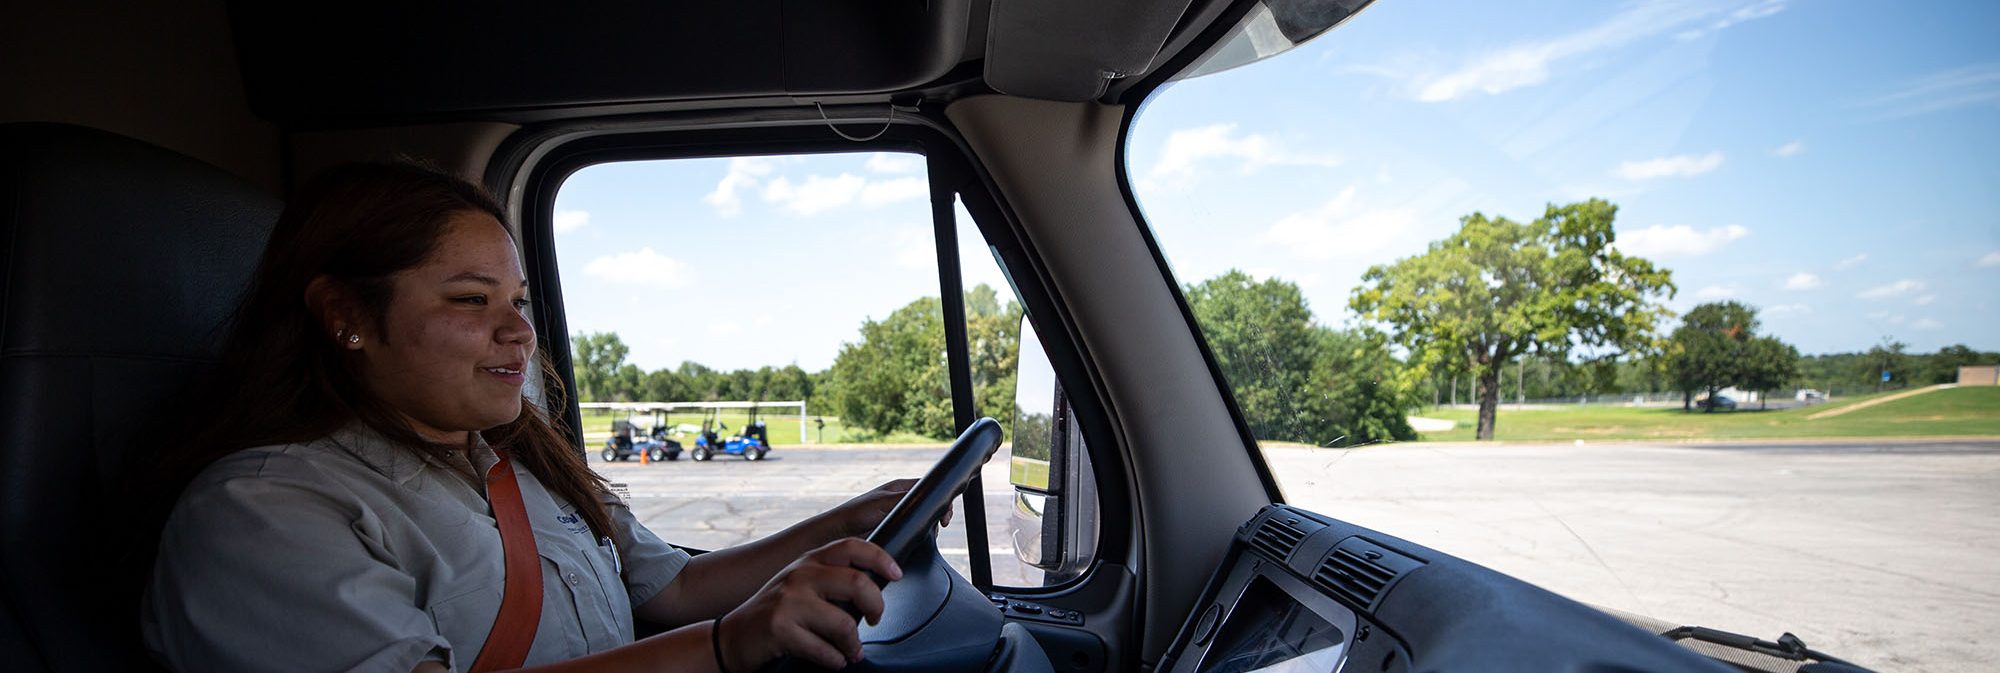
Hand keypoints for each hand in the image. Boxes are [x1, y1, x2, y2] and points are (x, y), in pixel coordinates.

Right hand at [716, 538, 902, 670]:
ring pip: (845, 623)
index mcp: (810, 560)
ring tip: (850, 651)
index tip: (896, 575)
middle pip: (858, 583)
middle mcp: (800, 575)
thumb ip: (832, 577)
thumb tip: (876, 586)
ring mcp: (789, 601)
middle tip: (875, 620)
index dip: (880, 558)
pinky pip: (825, 650)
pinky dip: (835, 660)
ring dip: (854, 645)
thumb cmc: (776, 612)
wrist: (733, 636)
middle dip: (876, 607)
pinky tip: (833, 660)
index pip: (853, 546)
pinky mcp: (780, 629)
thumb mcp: (801, 583)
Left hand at [831, 478, 954, 538]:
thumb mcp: (886, 503)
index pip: (930, 488)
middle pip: (930, 505)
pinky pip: (915, 534)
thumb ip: (908, 500)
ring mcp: (900, 517)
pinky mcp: (897, 532)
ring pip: (925, 522)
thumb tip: (930, 501)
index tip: (944, 514)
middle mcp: (903, 501)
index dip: (941, 499)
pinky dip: (920, 539)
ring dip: (929, 529)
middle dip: (937, 516)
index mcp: (901, 488)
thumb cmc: (857, 513)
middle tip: (939, 526)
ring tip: (927, 536)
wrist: (839, 535)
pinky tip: (917, 542)